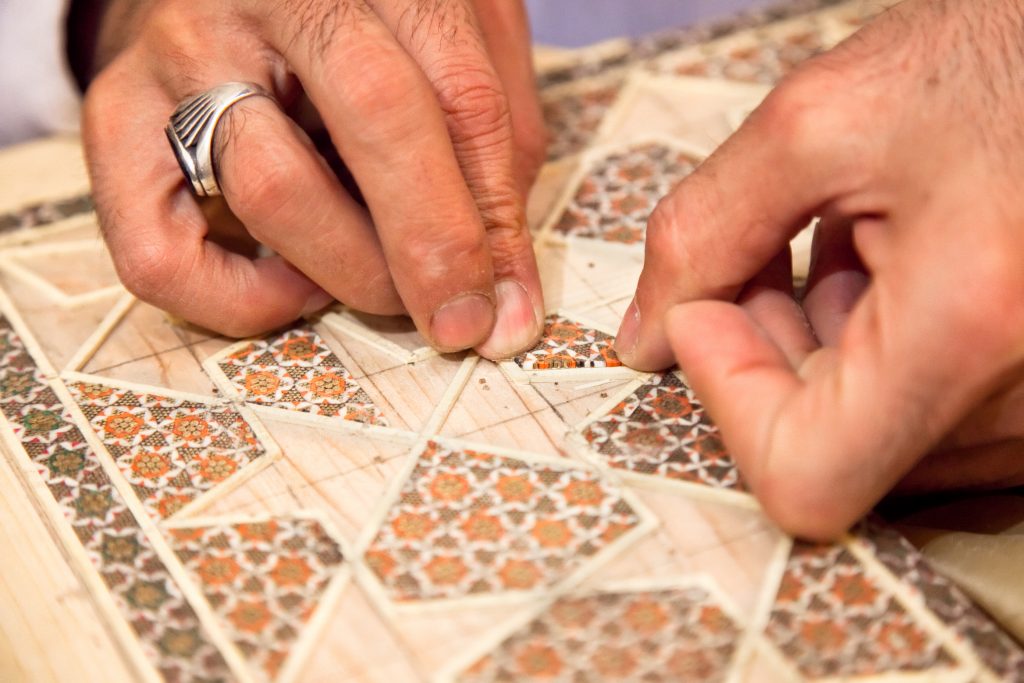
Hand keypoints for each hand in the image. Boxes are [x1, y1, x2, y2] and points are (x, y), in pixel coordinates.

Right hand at [81, 0, 546, 357]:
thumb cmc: (362, 25)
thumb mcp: (454, 40)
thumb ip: (493, 137)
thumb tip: (504, 289)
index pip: (458, 91)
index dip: (491, 214)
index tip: (511, 303)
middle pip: (374, 119)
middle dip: (430, 246)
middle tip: (458, 321)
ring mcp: (179, 53)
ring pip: (272, 190)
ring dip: (348, 274)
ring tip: (377, 283)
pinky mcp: (115, 119)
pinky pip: (158, 253)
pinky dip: (238, 303)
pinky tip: (292, 285)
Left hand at [615, 0, 1023, 539]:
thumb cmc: (999, 53)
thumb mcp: (820, 123)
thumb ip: (704, 234)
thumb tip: (645, 339)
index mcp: (969, 327)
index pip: (803, 474)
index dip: (727, 397)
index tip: (703, 314)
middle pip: (833, 447)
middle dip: (764, 350)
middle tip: (756, 253)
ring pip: (874, 429)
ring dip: (817, 339)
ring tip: (828, 234)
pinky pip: (927, 408)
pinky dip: (872, 340)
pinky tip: (872, 253)